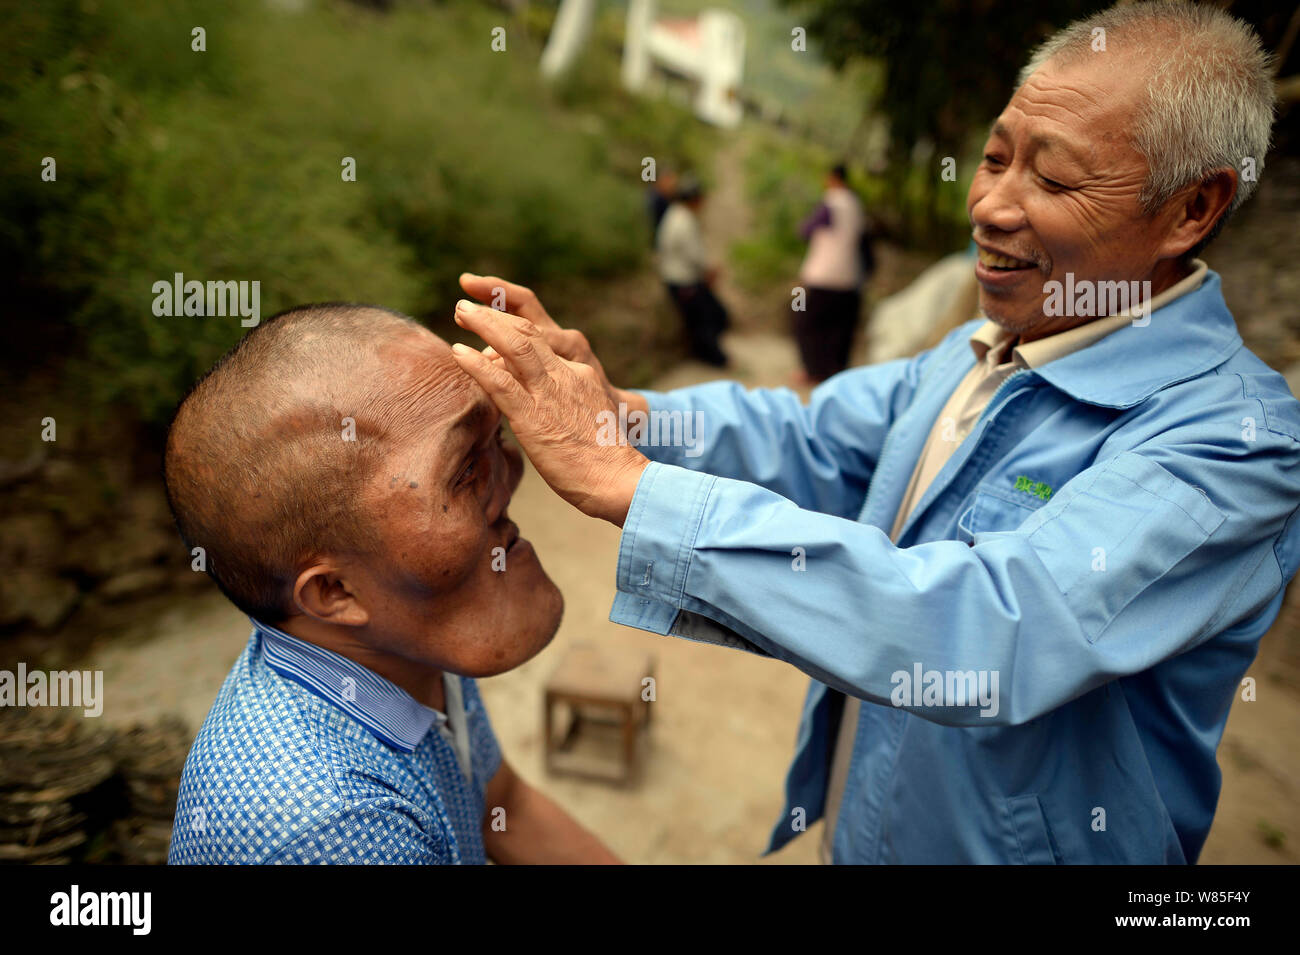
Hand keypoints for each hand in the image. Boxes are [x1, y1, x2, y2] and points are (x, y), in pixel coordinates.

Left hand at [451, 299, 648, 526]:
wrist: (620, 479)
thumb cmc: (606, 462)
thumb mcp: (589, 418)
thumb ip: (568, 405)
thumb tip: (545, 410)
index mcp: (579, 374)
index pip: (542, 341)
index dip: (512, 327)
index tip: (491, 322)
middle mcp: (565, 375)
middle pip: (527, 332)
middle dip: (494, 315)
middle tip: (466, 306)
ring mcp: (549, 393)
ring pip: (514, 346)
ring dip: (484, 324)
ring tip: (461, 312)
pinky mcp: (533, 417)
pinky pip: (500, 382)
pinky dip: (476, 365)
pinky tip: (458, 352)